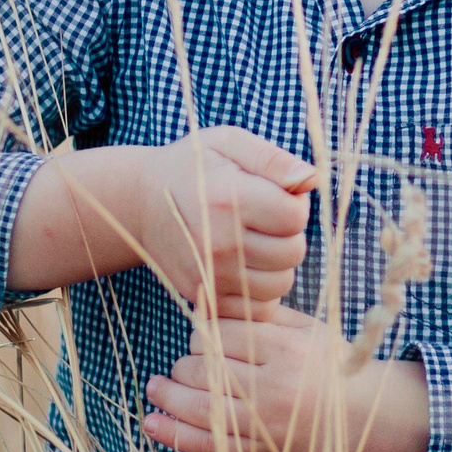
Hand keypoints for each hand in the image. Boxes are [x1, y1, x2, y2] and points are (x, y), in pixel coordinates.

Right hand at [133, 129, 316, 313]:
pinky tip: (246, 266)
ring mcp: (209, 275)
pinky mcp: (204, 297)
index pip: (295, 217)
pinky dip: (261, 291)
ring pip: (281, 284)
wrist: (139, 204)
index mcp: (227, 199)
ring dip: (278, 264)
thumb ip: (274, 159)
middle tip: (266, 218)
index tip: (275, 194)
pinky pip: (259, 308)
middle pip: (293, 253)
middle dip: (289, 234)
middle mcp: (218, 242)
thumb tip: (312, 179)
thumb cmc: (192, 167)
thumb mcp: (229, 143)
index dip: (294, 203)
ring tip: (255, 240)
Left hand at [141, 304, 429, 451]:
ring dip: (168, 395)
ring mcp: (264, 428)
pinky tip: (153, 422)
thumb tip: (210, 306)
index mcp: (286, 351)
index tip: (202, 336)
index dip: (202, 334)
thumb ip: (263, 317)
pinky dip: (173, 434)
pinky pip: (206, 446)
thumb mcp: (309, 330)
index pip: (220, 336)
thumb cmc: (333, 367)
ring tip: (155, 387)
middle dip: (185, 364)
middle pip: (203, 370)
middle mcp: (273, 389)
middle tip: (186, 363)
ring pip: (197, 408)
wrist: (365, 420)